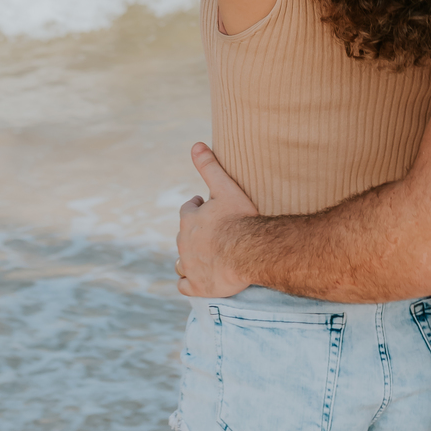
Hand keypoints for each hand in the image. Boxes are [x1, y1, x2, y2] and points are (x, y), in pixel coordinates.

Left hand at [176, 143, 258, 297]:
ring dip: (187, 258)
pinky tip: (195, 280)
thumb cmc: (239, 219)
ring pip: (181, 261)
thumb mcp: (225, 188)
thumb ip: (209, 166)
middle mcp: (184, 243)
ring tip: (202, 256)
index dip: (196, 207)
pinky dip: (188, 282)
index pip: (187, 210)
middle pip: (184, 236)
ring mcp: (189, 266)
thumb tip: (196, 144)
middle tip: (209, 232)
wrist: (249, 252)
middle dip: (193, 233)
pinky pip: (184, 285)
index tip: (204, 205)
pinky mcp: (196, 286)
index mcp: (189, 219)